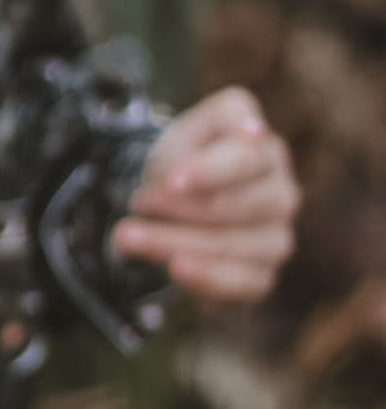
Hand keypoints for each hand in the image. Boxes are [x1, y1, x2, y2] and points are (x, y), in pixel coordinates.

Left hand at [111, 85, 299, 303]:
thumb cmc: (181, 160)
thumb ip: (214, 126)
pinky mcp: (263, 274)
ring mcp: (276, 236)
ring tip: (128, 236)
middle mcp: (280, 192)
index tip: (171, 181)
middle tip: (135, 204)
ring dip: (177, 243)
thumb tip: (254, 130)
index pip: (248, 158)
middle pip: (237, 206)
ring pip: (235, 246)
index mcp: (264, 148)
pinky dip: (208, 278)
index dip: (210, 171)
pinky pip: (245, 283)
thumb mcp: (186, 133)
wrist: (168, 200)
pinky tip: (175, 269)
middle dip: (180, 209)